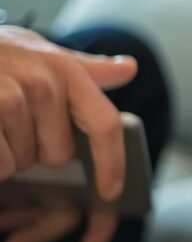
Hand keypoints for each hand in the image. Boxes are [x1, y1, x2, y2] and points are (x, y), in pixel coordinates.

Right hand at [0, 26, 135, 241]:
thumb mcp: (38, 51)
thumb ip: (85, 68)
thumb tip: (129, 69)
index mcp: (64, 70)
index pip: (104, 124)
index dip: (112, 163)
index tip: (112, 190)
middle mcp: (42, 84)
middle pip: (58, 155)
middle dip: (37, 148)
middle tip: (14, 122)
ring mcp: (9, 101)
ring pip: (22, 162)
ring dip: (8, 152)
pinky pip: (1, 165)